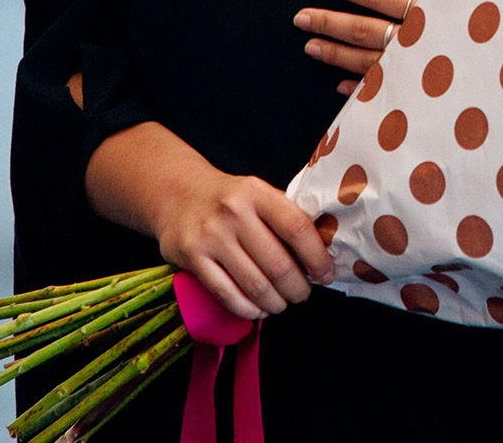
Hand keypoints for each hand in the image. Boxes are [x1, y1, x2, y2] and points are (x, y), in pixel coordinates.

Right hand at [148, 153, 335, 320]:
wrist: (177, 192)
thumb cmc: (228, 199)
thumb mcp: (257, 193)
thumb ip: (283, 216)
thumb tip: (320, 253)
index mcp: (257, 192)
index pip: (296, 228)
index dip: (316, 257)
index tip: (325, 274)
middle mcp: (233, 212)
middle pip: (278, 264)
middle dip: (297, 288)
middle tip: (303, 295)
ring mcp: (210, 236)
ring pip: (254, 284)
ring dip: (275, 303)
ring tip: (281, 304)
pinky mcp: (192, 257)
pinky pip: (226, 294)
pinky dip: (248, 309)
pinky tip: (258, 310)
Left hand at [294, 0, 463, 91]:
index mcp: (430, 10)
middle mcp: (419, 43)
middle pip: (366, 31)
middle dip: (330, 24)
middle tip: (299, 19)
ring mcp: (419, 74)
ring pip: (368, 65)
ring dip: (337, 56)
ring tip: (311, 48)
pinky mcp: (424, 99)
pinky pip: (385, 96)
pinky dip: (360, 91)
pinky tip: (341, 87)